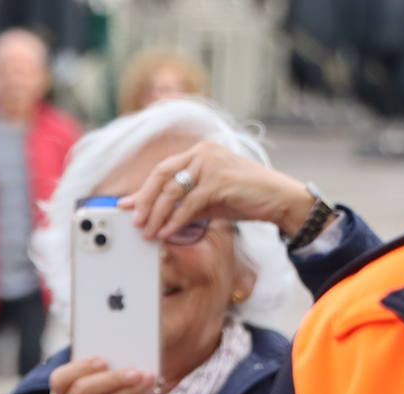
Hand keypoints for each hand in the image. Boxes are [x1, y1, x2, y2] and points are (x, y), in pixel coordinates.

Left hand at [119, 140, 318, 240]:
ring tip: (149, 232)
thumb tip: (152, 215)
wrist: (278, 200)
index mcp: (199, 153)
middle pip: (162, 175)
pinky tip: (167, 232)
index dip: (142, 190)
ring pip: (173, 190)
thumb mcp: (206, 200)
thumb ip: (181, 202)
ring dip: (158, 214)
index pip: (162, 170)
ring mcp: (212, 163)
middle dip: (145, 201)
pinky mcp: (219, 180)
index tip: (124, 206)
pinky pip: (190, 203)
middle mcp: (203, 152)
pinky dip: (176, 220)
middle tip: (135, 222)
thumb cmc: (243, 199)